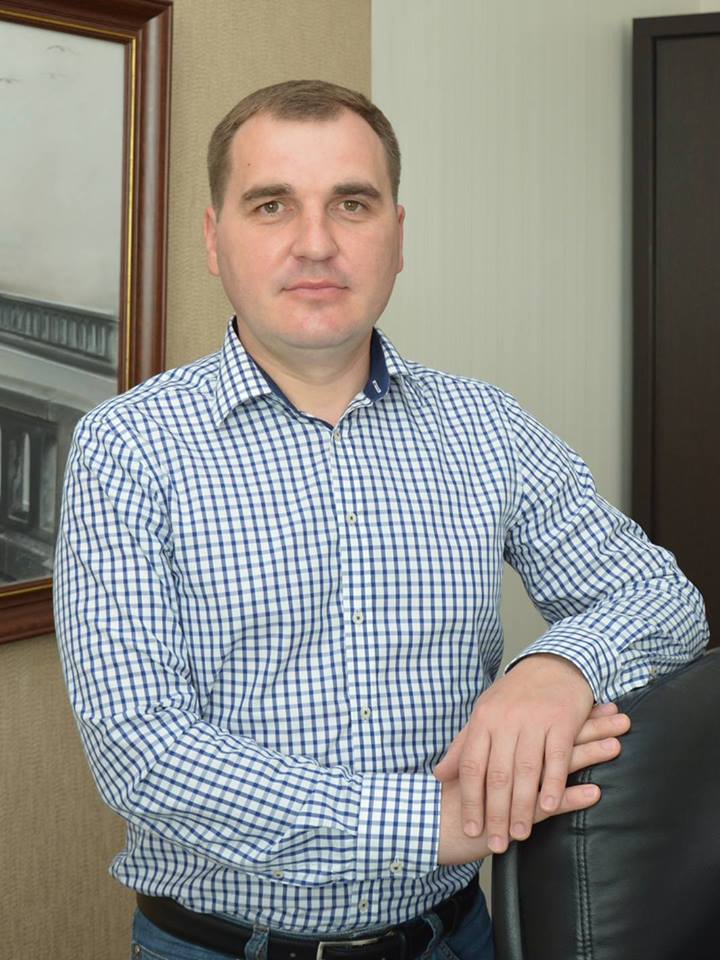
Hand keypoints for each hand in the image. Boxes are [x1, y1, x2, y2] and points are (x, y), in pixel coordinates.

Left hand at [436, 704, 628, 864]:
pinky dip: (553, 784)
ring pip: (525, 770)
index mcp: (484, 719)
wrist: (555, 665)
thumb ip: (463, 746)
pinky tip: (549, 807)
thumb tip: (438, 775)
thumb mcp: (485, 714)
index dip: (470, 800)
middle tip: (496, 844)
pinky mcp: (562, 721)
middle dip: (495, 813)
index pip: (472, 765)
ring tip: (519, 835)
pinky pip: (556, 757)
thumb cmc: (516, 695)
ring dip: (523, 807)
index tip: (471, 828)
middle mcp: (506, 719)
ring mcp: (534, 720)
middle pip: (497, 773)